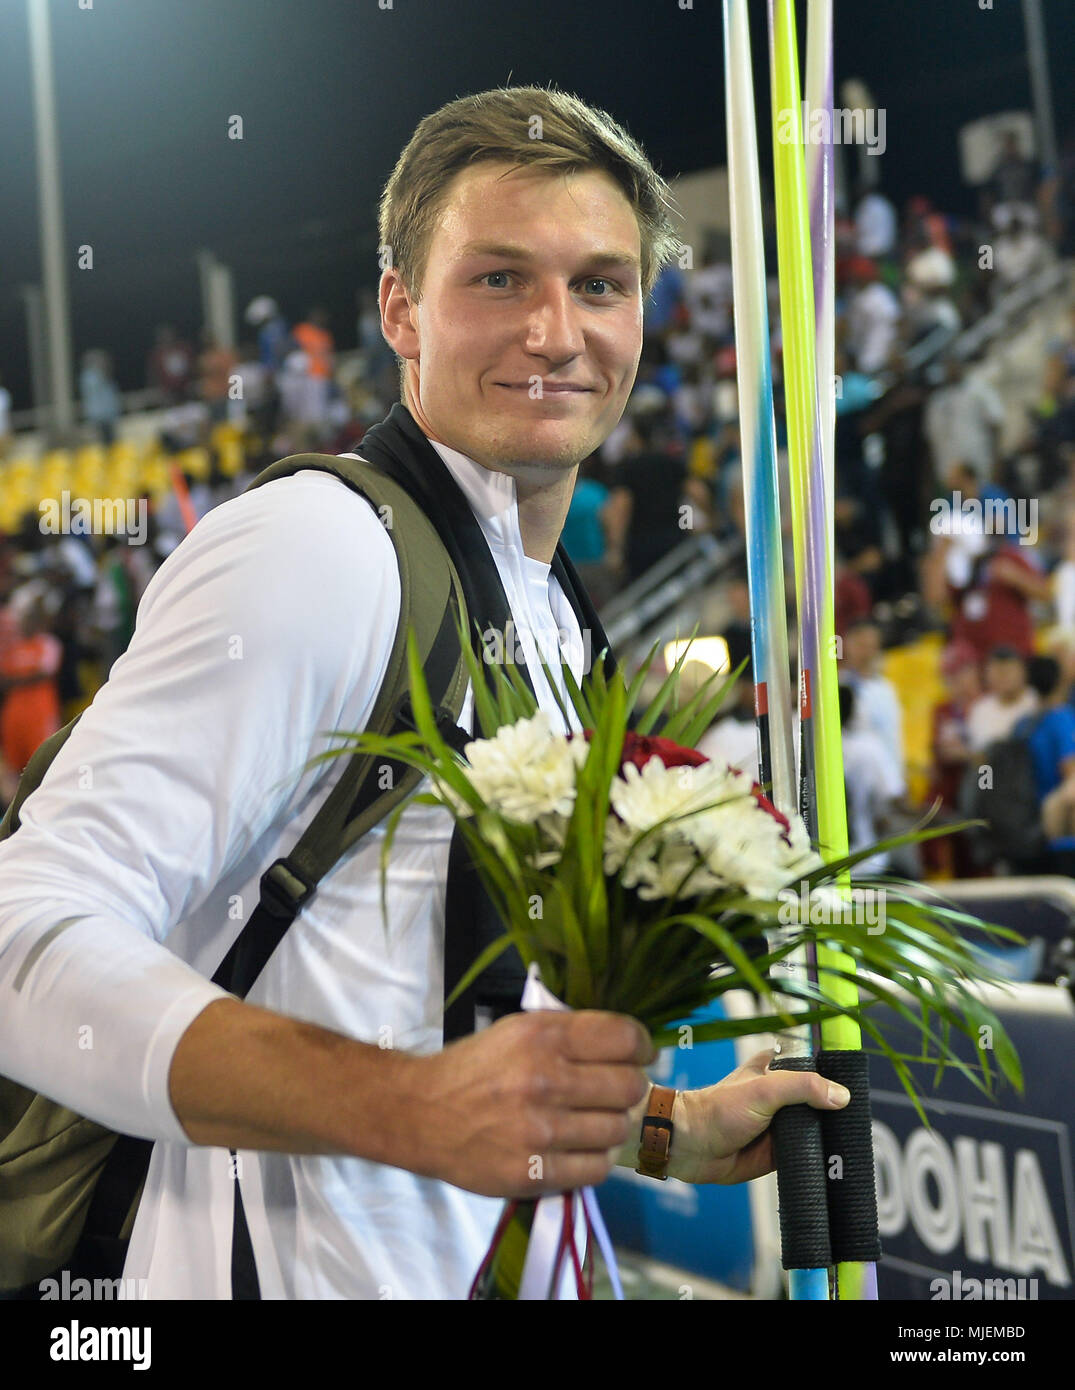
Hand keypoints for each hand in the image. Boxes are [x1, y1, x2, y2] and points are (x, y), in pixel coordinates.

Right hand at [417, 1010, 653, 1198]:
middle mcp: (545, 1080)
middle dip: (627, 1087)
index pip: (624, 1038)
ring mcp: (540, 1131)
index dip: (641, 1047)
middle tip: (611, 1091)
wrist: (420, 1113)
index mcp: (543, 1036)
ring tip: (589, 1120)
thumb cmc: (475, 1067)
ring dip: (610, 1125)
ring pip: (617, 1129)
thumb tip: (629, 1045)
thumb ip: (570, 1033)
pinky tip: (579, 1147)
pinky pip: (597, 1168)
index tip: (639, 1055)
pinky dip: (595, 1158)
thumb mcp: (518, 1030)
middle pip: (629, 1086)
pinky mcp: (533, 1172)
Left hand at [665, 1048, 849, 1184]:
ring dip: (831, 1137)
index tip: (859, 1086)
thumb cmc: (718, 1110)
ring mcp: (783, 1124)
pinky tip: (839, 1163)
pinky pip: (809, 1154)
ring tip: (855, 1143)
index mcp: (778, 1069)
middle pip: (822, 1100)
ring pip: (818, 1129)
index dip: (836, 1075)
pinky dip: (821, 1159)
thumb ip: (802, 1088)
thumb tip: (842, 1096)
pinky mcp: (781, 1151)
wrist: (691, 1147)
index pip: (816, 1066)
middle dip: (838, 1111)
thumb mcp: (763, 1090)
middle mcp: (783, 1095)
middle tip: (861, 1122)